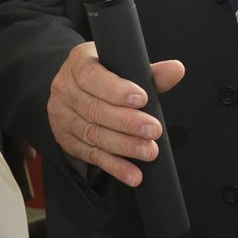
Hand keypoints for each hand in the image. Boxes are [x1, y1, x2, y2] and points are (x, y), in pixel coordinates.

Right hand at [48, 42, 184, 185]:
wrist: (75, 87)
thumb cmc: (106, 73)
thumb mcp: (122, 65)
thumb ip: (150, 72)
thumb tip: (176, 70)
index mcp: (78, 63)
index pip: (92, 77)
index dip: (116, 90)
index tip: (142, 99)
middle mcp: (64, 89)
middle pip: (94, 109)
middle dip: (127, 123)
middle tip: (153, 131)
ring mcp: (62, 116)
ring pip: (93, 134)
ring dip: (124, 147)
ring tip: (149, 152)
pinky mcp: (66, 140)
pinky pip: (91, 155)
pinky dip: (114, 166)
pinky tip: (133, 174)